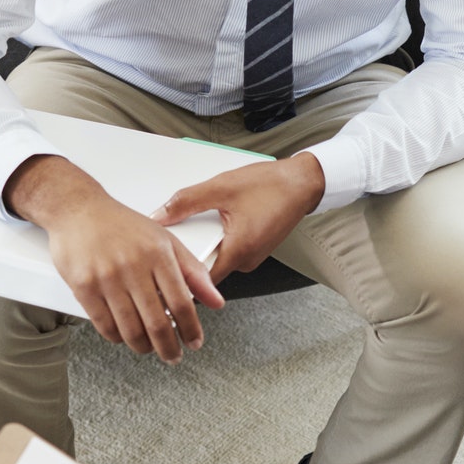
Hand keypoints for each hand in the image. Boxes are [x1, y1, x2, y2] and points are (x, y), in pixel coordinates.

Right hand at [6, 156, 223, 361]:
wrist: (79, 210)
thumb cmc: (122, 225)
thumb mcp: (165, 241)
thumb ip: (193, 272)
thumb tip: (216, 301)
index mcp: (158, 255)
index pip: (181, 303)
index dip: (190, 329)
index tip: (194, 342)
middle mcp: (133, 267)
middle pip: (157, 323)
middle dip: (169, 348)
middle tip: (173, 356)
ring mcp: (107, 278)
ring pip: (130, 329)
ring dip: (143, 346)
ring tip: (148, 347)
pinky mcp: (84, 287)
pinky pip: (104, 325)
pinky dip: (117, 337)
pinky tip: (124, 336)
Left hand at [157, 154, 325, 284]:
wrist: (303, 182)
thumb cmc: (271, 185)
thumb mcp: (221, 187)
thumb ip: (186, 202)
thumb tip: (160, 215)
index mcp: (238, 250)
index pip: (200, 280)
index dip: (179, 273)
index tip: (162, 266)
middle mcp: (247, 261)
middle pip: (207, 267)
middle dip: (189, 252)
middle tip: (172, 236)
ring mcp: (252, 257)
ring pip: (218, 258)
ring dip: (206, 243)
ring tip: (197, 222)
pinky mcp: (255, 249)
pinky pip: (229, 250)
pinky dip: (219, 238)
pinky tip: (217, 220)